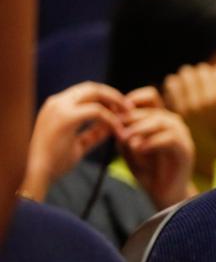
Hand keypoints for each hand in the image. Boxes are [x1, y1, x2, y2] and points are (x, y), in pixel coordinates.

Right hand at [21, 81, 127, 199]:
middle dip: (113, 95)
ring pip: (94, 92)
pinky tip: (119, 130)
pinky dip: (111, 119)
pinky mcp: (65, 117)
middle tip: (130, 108)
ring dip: (115, 102)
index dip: (105, 97)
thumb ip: (94, 134)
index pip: (85, 92)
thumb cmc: (56, 163)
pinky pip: (96, 111)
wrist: (38, 174)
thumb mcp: (78, 144)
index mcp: (56, 107)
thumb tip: (111, 127)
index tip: (121, 109)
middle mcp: (56, 102)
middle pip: (91, 87)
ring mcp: (59, 107)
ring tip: (129, 114)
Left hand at [119, 87, 195, 208]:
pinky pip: (170, 138)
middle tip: (117, 131)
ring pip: (161, 120)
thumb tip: (116, 119)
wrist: (163, 194)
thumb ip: (123, 133)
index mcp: (160, 119)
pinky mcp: (186, 150)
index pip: (150, 96)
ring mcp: (182, 135)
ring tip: (125, 139)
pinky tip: (139, 150)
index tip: (115, 112)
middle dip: (131, 119)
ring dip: (140, 128)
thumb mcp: (128, 148)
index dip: (133, 99)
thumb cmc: (146, 170)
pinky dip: (152, 142)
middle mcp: (173, 123)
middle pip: (152, 109)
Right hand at [162, 63, 215, 165]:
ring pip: (202, 70)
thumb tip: (171, 78)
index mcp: (181, 112)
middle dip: (195, 75)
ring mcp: (206, 101)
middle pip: (186, 73)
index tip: (195, 88)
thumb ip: (181, 101)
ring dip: (209, 73)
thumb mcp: (192, 118)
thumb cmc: (215, 128)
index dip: (183, 81)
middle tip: (206, 82)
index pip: (172, 82)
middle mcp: (190, 107)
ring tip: (215, 82)